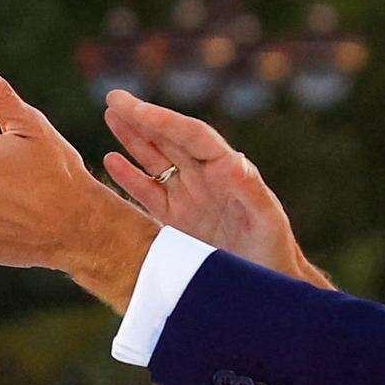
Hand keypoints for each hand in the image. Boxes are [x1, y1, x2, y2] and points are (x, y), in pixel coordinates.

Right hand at [99, 90, 331, 288]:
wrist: (265, 288)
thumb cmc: (274, 252)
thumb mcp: (267, 221)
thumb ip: (251, 191)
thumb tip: (235, 160)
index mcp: (227, 171)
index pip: (190, 136)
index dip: (162, 119)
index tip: (134, 106)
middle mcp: (206, 178)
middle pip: (169, 140)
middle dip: (141, 119)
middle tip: (113, 97)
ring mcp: (189, 198)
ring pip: (155, 160)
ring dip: (133, 139)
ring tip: (110, 115)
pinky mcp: (176, 222)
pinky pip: (149, 194)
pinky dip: (130, 177)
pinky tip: (111, 159)